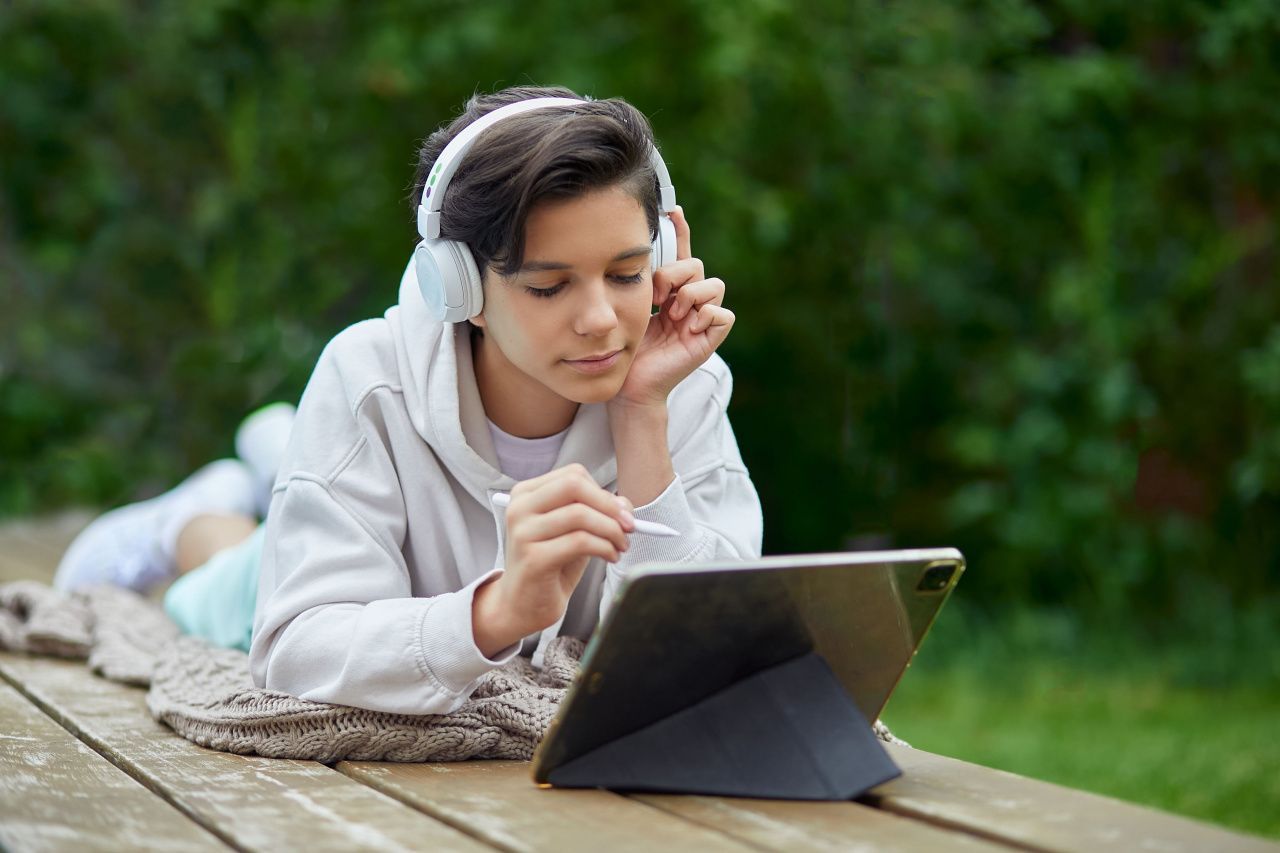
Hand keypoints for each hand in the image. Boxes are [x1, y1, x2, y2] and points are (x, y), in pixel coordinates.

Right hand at [472, 464, 634, 656]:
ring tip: (619, 546)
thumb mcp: (573, 532)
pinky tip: (610, 557)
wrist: (520, 606)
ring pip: (580, 514)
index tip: (623, 512)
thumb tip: (624, 504)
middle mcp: (520, 508)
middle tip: (628, 526)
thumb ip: (595, 513)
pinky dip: (604, 547)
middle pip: (574, 485)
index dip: (604, 492)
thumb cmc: (549, 566)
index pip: (574, 475)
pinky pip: (580, 542)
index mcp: (526, 494)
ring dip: (611, 530)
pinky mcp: (533, 558)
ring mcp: (523, 532)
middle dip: (609, 506)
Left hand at [613, 207, 735, 408]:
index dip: (680, 232)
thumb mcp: (629, 305)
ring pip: (713, 284)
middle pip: (696, 266)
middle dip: (676, 274)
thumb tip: (636, 250)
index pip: (680, 256)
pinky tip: (686, 327)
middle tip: (657, 297)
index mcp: (669, 293)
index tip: (672, 209)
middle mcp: (688, 303)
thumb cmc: (627, 350)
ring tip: (671, 314)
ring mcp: (700, 320)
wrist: (631, 383)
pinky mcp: (710, 339)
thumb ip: (638, 282)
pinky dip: (705, 314)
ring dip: (690, 294)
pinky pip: (722, 313)